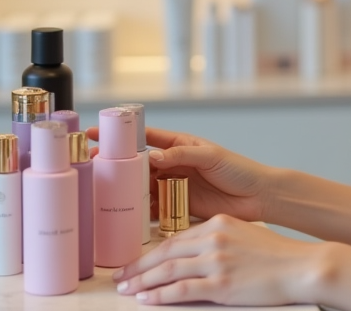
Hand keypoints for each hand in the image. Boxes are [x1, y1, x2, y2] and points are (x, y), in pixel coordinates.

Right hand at [86, 126, 270, 222]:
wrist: (257, 197)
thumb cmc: (239, 169)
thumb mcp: (211, 156)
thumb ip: (183, 154)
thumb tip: (154, 156)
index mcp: (179, 145)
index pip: (145, 138)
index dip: (121, 136)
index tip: (97, 133)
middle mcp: (173, 165)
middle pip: (137, 165)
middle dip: (115, 165)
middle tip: (93, 167)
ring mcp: (174, 186)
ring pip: (141, 188)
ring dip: (124, 190)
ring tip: (102, 193)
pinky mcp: (177, 206)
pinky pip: (153, 209)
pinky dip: (139, 213)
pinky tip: (124, 216)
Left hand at [113, 214, 324, 305]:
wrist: (300, 266)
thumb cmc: (276, 254)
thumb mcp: (243, 235)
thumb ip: (217, 238)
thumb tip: (193, 253)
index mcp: (218, 224)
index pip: (174, 239)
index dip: (149, 253)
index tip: (134, 263)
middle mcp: (214, 239)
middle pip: (165, 254)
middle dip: (138, 267)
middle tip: (120, 278)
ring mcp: (216, 262)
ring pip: (168, 271)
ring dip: (143, 282)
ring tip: (127, 290)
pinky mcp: (221, 285)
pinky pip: (182, 290)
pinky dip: (160, 295)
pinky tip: (147, 299)